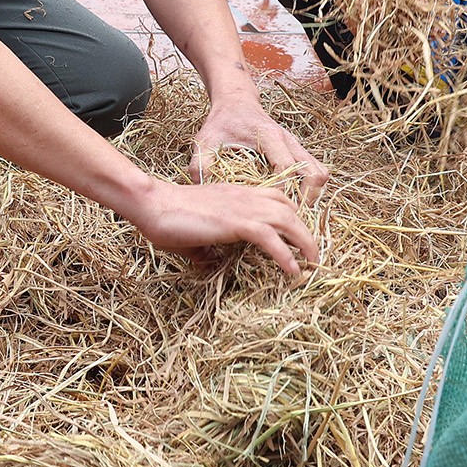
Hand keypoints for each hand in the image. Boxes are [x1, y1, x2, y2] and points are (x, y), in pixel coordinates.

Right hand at [123, 179, 319, 276]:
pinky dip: (285, 254)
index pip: (278, 198)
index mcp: (237, 195)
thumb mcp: (193, 234)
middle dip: (307, 233)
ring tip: (311, 264)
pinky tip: (292, 271)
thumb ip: (205, 248)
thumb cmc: (166, 218)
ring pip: (288, 220)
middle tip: (314, 257)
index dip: (294, 216)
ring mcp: (242, 207)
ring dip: (305, 243)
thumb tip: (208, 265)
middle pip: (291, 209)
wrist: (152, 204)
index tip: (299, 238)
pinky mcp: (235, 222)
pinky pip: (270, 237)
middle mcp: (245, 197)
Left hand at [191, 94, 328, 205]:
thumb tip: (201, 190)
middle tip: (289, 217)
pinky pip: (316, 171)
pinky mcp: (298, 150)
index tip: (271, 209)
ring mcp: (297, 145)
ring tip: (292, 212)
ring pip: (320, 172)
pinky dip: (310, 188)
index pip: (286, 167)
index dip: (283, 191)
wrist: (236, 103)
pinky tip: (291, 201)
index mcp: (268, 136)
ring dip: (312, 195)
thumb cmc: (221, 122)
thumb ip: (200, 163)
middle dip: (306, 199)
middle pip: (315, 173)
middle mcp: (288, 140)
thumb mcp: (205, 140)